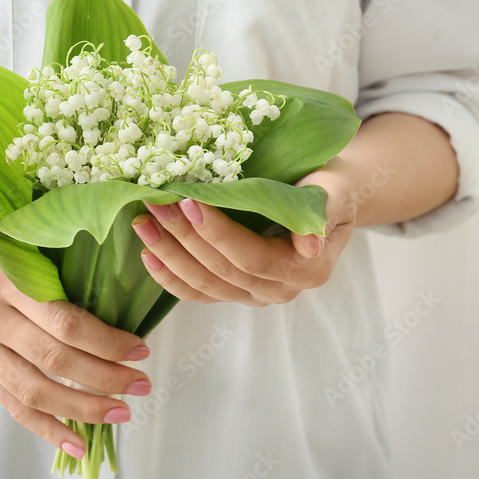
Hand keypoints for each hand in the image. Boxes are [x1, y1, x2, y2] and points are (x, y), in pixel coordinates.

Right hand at [0, 221, 152, 458]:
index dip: (106, 341)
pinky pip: (11, 404)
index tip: (140, 349)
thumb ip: (64, 261)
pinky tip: (77, 442)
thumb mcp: (25, 236)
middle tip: (142, 384)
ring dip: (82, 408)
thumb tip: (126, 293)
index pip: (64, 322)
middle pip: (53, 360)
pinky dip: (45, 427)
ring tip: (120, 413)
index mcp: (6, 277)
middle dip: (104, 378)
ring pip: (33, 390)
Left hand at [131, 158, 356, 306]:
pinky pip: (198, 293)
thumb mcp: (335, 187)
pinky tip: (147, 254)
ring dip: (169, 255)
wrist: (327, 195)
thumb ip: (322, 210)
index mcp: (309, 270)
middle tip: (154, 204)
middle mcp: (282, 290)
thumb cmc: (330, 183)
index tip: (188, 201)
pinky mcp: (235, 292)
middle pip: (223, 271)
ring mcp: (256, 295)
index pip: (253, 257)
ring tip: (143, 223)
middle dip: (183, 237)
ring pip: (205, 285)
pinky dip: (170, 276)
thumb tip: (310, 245)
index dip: (217, 234)